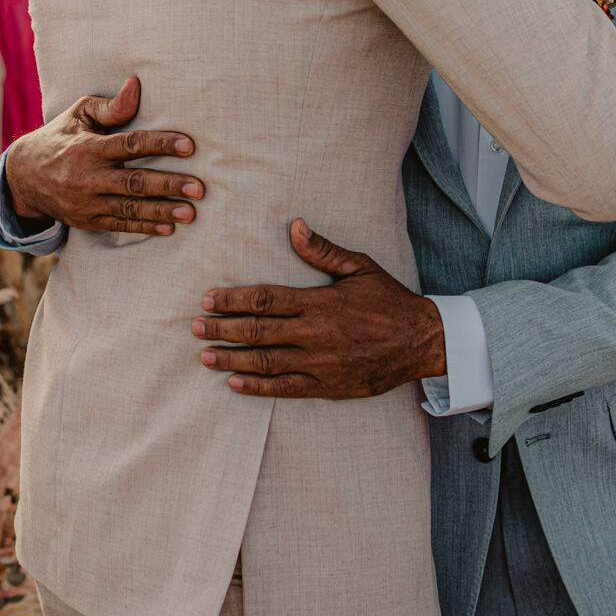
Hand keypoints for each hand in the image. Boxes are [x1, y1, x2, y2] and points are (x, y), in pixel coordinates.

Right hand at [2, 75, 204, 234]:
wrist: (23, 178)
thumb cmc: (60, 137)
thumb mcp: (79, 114)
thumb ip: (111, 106)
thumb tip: (137, 85)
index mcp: (88, 148)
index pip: (130, 145)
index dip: (161, 144)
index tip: (189, 146)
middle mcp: (88, 178)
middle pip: (134, 182)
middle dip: (168, 185)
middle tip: (198, 188)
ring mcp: (87, 203)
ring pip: (130, 208)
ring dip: (161, 210)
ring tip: (190, 212)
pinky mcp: (88, 221)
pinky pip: (120, 225)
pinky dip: (145, 227)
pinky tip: (169, 227)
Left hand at [193, 219, 444, 398]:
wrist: (421, 342)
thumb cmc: (389, 301)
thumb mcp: (360, 267)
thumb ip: (323, 251)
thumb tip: (295, 226)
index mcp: (319, 302)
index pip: (265, 299)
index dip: (232, 299)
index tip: (208, 299)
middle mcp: (314, 334)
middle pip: (257, 331)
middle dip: (222, 329)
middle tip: (195, 328)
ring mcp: (319, 363)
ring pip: (265, 362)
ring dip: (231, 360)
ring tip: (205, 356)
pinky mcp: (327, 387)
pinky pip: (285, 389)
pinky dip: (257, 387)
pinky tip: (234, 384)